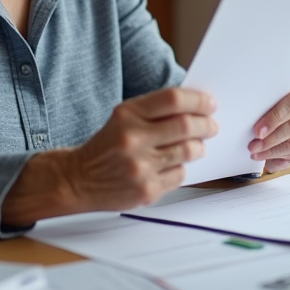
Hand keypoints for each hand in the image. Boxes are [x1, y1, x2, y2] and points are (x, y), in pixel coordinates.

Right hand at [1, 87, 216, 224]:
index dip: (198, 100)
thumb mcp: (123, 118)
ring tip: (197, 144)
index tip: (209, 103)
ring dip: (199, 146)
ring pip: (188, 151)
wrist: (77, 179)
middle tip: (212, 125)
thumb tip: (197, 107)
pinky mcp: (146, 190)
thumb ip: (155, 110)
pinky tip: (174, 164)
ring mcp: (140, 166)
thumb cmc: (107, 146)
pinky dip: (182, 167)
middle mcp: (133, 139)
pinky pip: (180, 174)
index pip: (173, 99)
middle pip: (186, 125)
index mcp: (127, 115)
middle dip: (206, 124)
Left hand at [248, 80, 289, 171]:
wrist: (282, 113)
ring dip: (273, 150)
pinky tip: (265, 158)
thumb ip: (261, 100)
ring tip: (256, 153)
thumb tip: (239, 108)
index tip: (258, 130)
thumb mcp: (268, 97)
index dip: (276, 117)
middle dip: (272, 138)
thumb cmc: (271, 103)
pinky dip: (279, 158)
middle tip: (254, 145)